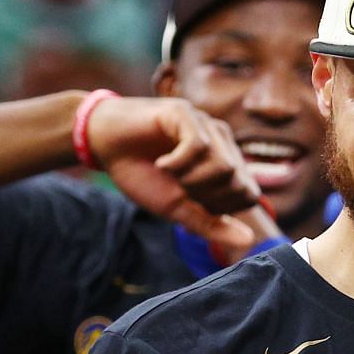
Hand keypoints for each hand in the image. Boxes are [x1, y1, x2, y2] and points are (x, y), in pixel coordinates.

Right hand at [89, 97, 260, 247]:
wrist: (105, 146)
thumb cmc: (143, 175)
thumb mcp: (178, 209)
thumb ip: (211, 225)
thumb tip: (249, 240)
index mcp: (226, 164)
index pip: (249, 195)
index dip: (221, 208)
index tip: (191, 201)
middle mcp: (222, 142)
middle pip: (238, 183)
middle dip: (206, 197)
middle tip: (178, 187)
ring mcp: (205, 125)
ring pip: (223, 165)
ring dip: (191, 180)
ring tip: (169, 173)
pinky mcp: (185, 112)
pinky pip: (199, 146)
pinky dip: (178, 164)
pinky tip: (162, 163)